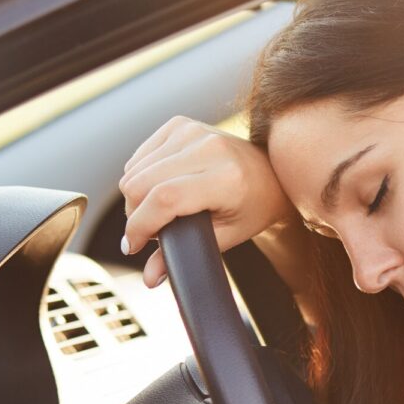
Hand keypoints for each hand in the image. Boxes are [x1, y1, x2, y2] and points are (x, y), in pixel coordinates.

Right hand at [120, 116, 294, 287]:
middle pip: (140, 183)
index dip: (140, 225)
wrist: (270, 172)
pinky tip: (159, 188)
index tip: (133, 246)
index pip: (165, 198)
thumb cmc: (252, 207)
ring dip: (136, 198)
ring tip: (158, 212)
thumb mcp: (226, 236)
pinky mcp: (179, 124)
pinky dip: (140, 177)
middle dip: (135, 216)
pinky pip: (138, 157)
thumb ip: (186, 255)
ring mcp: (192, 131)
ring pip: (133, 170)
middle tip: (149, 233)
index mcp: (226, 177)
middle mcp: (209, 147)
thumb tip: (150, 279)